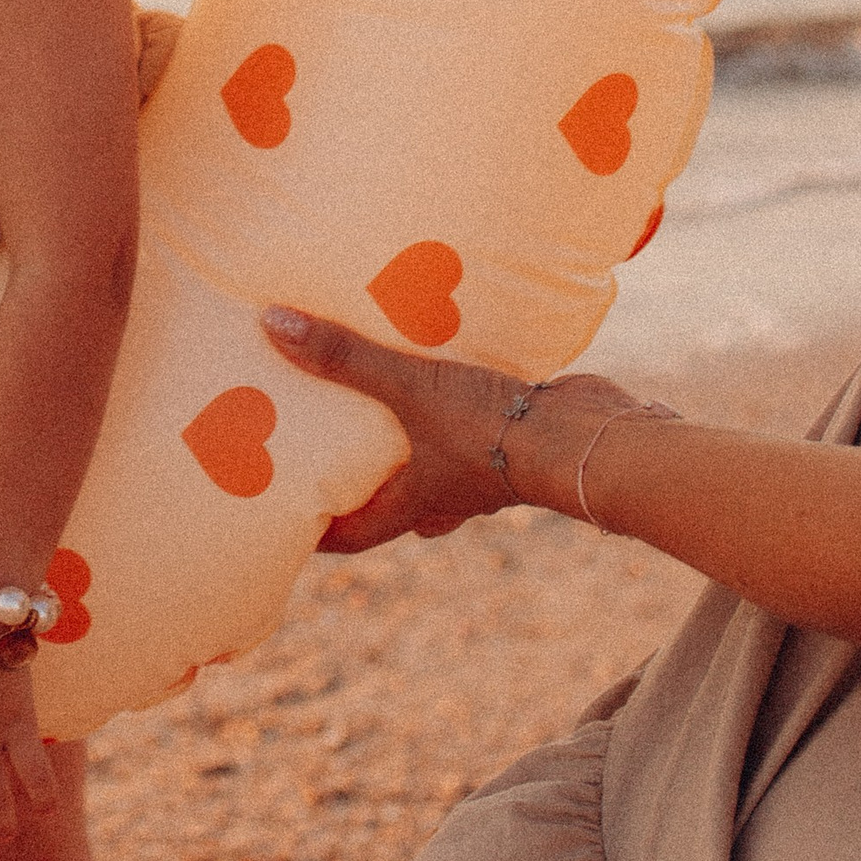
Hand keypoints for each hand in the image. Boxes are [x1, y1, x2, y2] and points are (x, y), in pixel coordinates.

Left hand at [259, 304, 659, 551]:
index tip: (282, 519)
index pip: (353, 534)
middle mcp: (445, 493)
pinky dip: (452, 407)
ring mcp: (483, 466)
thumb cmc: (492, 430)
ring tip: (376, 401)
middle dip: (363, 482)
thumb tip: (273, 326)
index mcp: (413, 502)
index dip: (318, 532)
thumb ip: (346, 358)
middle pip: (394, 502)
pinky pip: (471, 426)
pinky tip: (441, 368)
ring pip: (434, 464)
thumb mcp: (409, 389)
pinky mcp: (512, 434)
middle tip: (324, 447)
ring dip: (409, 442)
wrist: (587, 436)